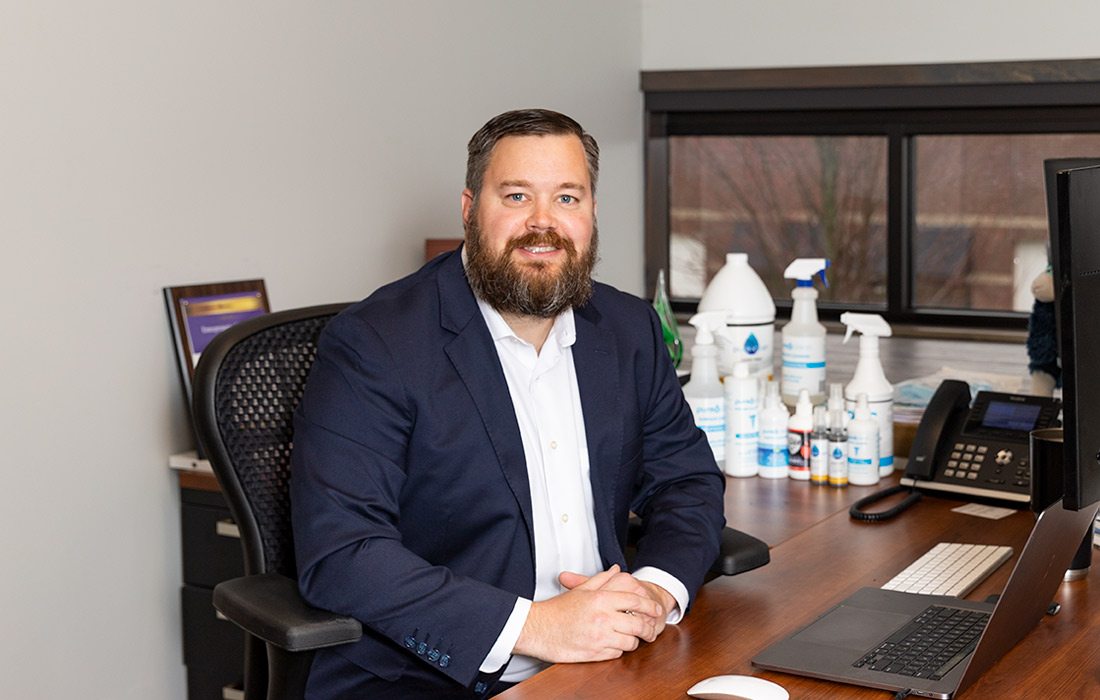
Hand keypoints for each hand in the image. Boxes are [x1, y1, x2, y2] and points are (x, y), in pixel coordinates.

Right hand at [512, 565, 662, 662]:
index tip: (655, 610)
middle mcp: (603, 618)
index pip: (635, 601)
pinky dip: (619, 650)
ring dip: (633, 640)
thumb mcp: (581, 591)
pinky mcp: (595, 653)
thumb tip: (617, 569)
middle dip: (648, 628)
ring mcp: (599, 637)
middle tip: (650, 629)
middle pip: (638, 624)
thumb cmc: (557, 610)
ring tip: (630, 637)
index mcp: (600, 599)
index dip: (650, 606)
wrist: (537, 628)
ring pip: (630, 641)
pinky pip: (617, 653)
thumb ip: (602, 579)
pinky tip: (614, 644)